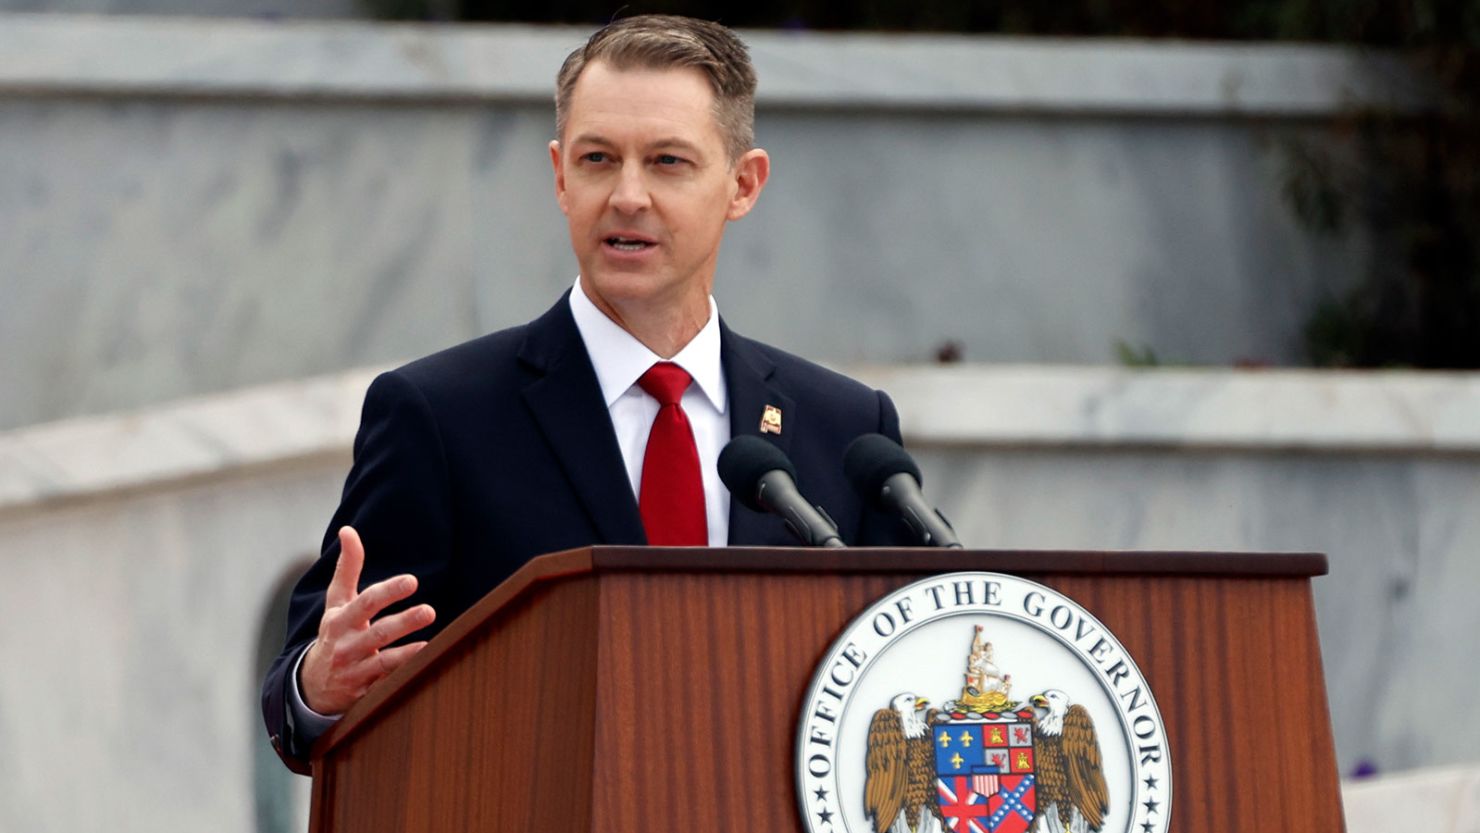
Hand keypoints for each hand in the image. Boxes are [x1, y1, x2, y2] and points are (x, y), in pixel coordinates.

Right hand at [300, 526, 435, 714]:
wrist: (312, 685)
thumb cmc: (334, 633)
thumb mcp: (335, 602)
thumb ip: (347, 567)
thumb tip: (348, 530)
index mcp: (340, 621)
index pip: (365, 603)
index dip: (388, 591)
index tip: (411, 581)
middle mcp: (347, 646)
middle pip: (378, 633)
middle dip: (404, 622)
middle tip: (429, 610)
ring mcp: (356, 672)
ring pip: (383, 663)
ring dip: (407, 653)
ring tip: (430, 644)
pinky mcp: (366, 693)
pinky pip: (387, 685)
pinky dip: (404, 677)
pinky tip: (425, 667)